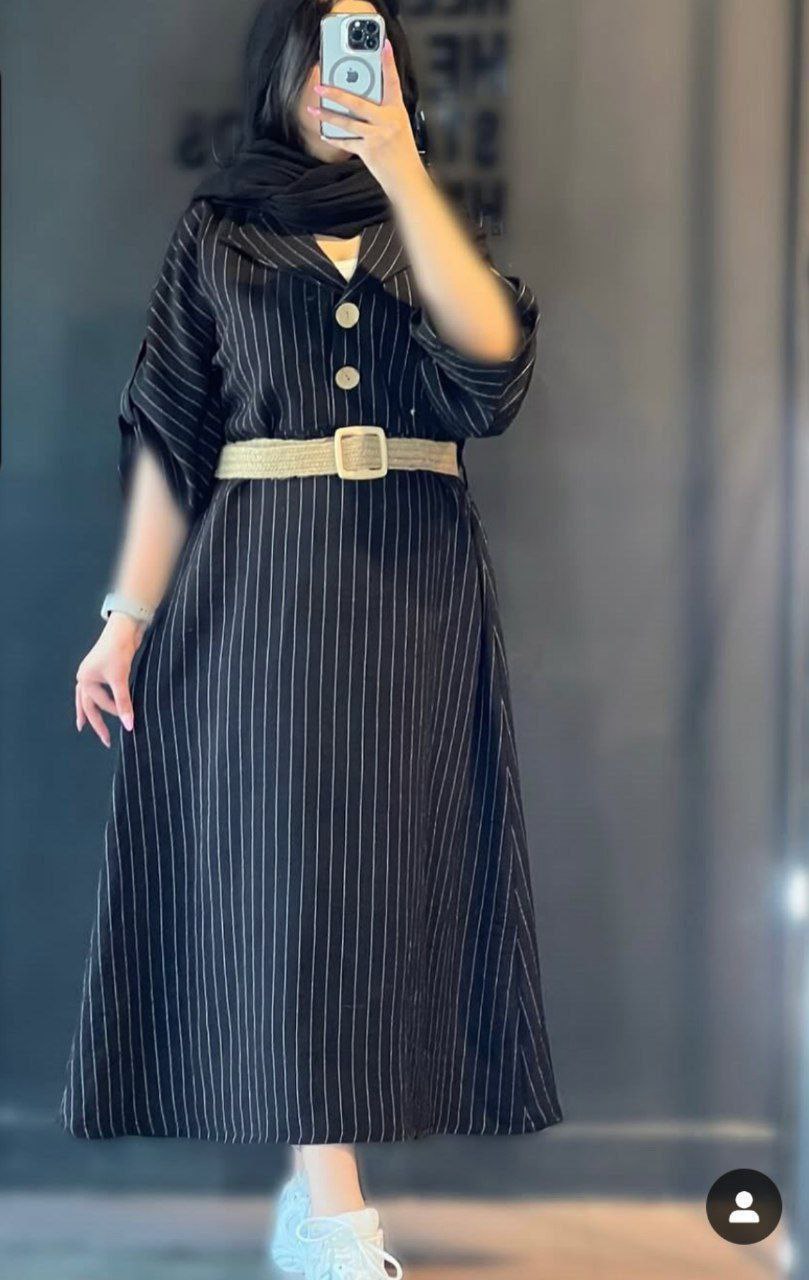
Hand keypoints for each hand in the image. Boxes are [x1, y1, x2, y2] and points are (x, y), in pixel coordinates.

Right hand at [75, 613, 143, 746]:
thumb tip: (128, 725)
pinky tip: (99, 703)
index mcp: (85, 680)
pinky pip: (97, 690)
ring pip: (87, 697)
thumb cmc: (118, 652)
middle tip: (105, 740)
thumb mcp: (120, 679)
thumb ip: (123, 703)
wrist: (124, 628)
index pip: (100, 703)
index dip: (115, 712)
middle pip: (88, 705)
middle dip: (95, 723)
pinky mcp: (102, 670)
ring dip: (88, 711)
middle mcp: (84, 677)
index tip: (129, 720)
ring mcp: (91, 673)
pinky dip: (97, 699)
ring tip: (83, 725)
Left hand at [308, 38, 421, 195]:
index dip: (389, 62)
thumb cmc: (402, 151)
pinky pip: (347, 142)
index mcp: (397, 111)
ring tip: (314, 110)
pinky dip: (335, 138)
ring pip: (347, 122)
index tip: (384, 45)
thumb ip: (383, 112)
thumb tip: (359, 100)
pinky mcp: (369, 151)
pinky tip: (325, 133)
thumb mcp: (399, 125)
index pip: (393, 82)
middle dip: (336, 93)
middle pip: (358, 102)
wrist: (407, 178)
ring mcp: (377, 136)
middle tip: (320, 85)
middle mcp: (387, 121)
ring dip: (327, 116)